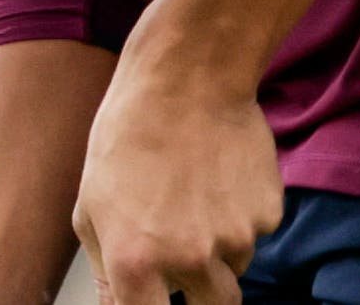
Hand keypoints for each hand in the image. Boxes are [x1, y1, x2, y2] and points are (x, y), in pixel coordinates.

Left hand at [70, 49, 281, 304]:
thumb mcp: (91, 203)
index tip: (157, 298)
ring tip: (194, 190)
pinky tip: (218, 174)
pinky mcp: (268, 214)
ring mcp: (236, 238)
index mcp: (136, 260)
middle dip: (202, 297)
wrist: (187, 77)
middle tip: (188, 260)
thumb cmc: (127, 135)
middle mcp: (190, 259)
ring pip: (233, 267)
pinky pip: (255, 231)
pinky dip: (240, 214)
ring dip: (218, 246)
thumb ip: (105, 268)